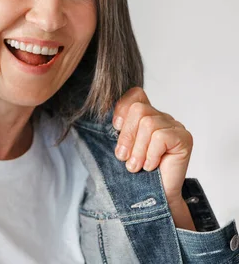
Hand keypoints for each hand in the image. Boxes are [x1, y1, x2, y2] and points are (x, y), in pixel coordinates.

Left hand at [112, 87, 192, 201]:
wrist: (155, 196)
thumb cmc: (138, 172)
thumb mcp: (123, 146)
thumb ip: (118, 130)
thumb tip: (106, 117)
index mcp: (146, 115)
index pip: (135, 94)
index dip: (122, 108)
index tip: (115, 127)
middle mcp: (162, 117)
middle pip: (138, 109)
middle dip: (126, 136)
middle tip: (123, 156)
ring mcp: (175, 126)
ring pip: (148, 124)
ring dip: (138, 150)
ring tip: (136, 166)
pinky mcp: (184, 138)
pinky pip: (161, 137)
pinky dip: (151, 154)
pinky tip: (151, 166)